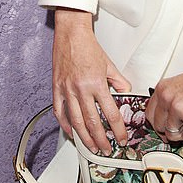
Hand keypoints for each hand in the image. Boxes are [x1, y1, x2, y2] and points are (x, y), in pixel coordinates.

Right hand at [52, 8, 130, 153]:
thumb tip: (126, 93)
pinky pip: (59, 111)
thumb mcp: (109, 64)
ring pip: (76, 121)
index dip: (118, 130)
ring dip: (84, 137)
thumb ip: (119, 81)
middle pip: (92, 122)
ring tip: (91, 146)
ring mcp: (67, 89)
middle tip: (106, 149)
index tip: (121, 138)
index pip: (111, 113)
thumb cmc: (88, 46)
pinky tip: (71, 132)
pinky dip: (65, 124)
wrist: (71, 33)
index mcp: (97, 83)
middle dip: (101, 140)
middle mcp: (81, 88)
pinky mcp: (57, 87)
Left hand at [145, 44, 182, 142]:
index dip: (160, 125)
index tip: (168, 128)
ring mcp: (177, 107)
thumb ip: (172, 102)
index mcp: (163, 88)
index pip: (149, 115)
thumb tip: (170, 123)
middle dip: (173, 132)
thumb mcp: (182, 88)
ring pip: (173, 135)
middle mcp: (166, 96)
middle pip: (158, 127)